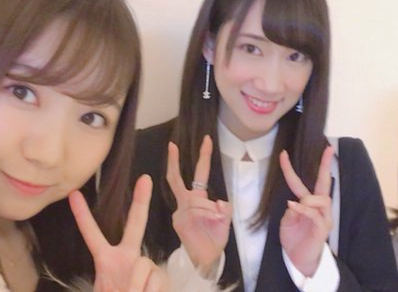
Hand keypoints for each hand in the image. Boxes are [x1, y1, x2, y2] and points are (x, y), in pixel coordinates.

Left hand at [69, 175, 168, 291]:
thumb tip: (137, 277)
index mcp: (107, 262)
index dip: (82, 216)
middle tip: (145, 178)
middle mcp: (129, 258)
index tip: (72, 194)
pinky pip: (155, 279)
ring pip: (142, 266)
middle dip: (141, 201)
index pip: (92, 235)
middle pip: (135, 224)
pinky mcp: (161, 277)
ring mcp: (146, 266)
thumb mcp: (103, 291)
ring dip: (136, 287)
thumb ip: (110, 283)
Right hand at [166, 136, 231, 275]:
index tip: (207, 138)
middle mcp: (186, 202)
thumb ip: (226, 209)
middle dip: (174, 161)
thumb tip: (220, 201)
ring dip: (209, 209)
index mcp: (198, 198)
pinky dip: (206, 215)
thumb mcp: (225, 221)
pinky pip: (194, 211)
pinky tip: (211, 222)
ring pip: (195, 200)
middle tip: (172, 145)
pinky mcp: (179, 220)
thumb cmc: (214, 239)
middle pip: (176, 178)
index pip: (199, 172)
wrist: (207, 259)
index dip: (203, 156)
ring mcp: (181, 211)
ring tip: (217, 220)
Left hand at [279, 145, 334, 277]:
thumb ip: (290, 210)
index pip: (299, 182)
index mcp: (307, 203)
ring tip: (295, 205)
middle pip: (324, 182)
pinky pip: (316, 214)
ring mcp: (324, 217)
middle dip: (326, 164)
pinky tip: (294, 206)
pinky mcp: (323, 229)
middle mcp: (319, 207)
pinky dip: (304, 208)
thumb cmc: (294, 239)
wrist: (298, 260)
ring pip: (322, 198)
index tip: (283, 153)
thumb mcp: (286, 222)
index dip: (290, 168)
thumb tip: (294, 202)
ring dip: (307, 199)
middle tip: (329, 149)